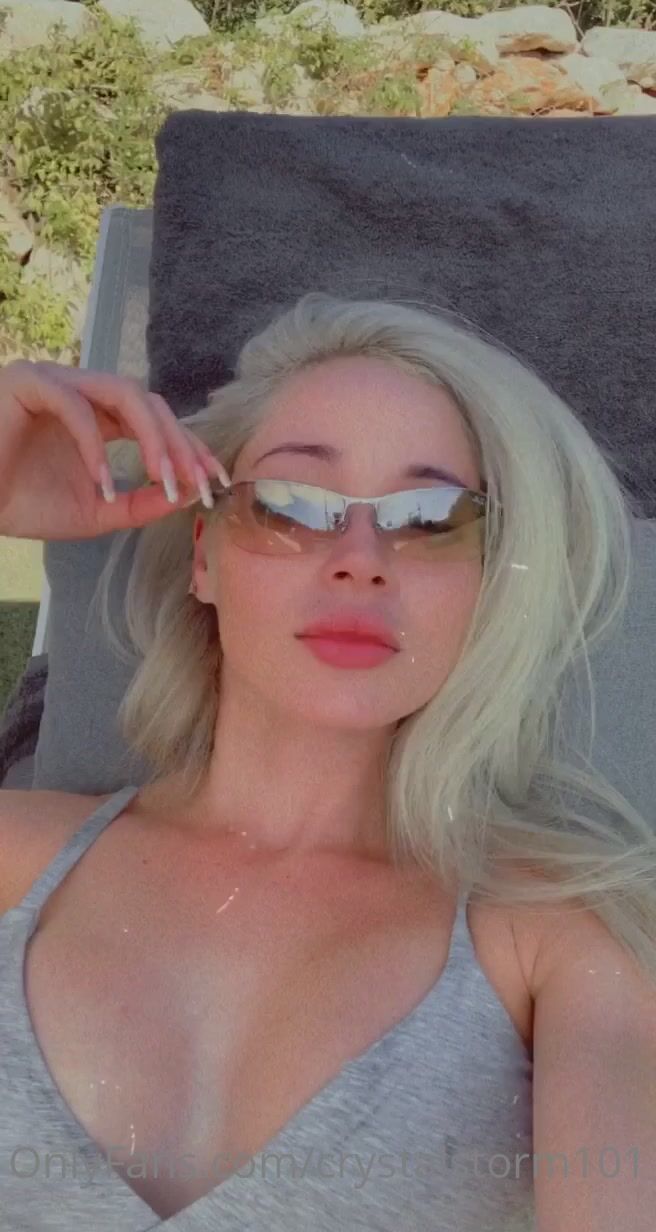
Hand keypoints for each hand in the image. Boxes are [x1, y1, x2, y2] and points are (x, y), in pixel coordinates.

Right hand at [0, 360, 230, 540]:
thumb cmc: (23, 503)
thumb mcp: (95, 511)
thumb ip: (139, 504)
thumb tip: (189, 495)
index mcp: (101, 416)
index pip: (158, 420)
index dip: (190, 448)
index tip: (215, 483)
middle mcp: (84, 391)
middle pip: (151, 402)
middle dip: (180, 443)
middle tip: (197, 483)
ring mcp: (57, 381)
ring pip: (123, 393)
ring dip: (152, 437)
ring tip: (164, 480)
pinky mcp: (28, 382)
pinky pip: (75, 407)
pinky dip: (95, 446)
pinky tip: (102, 483)